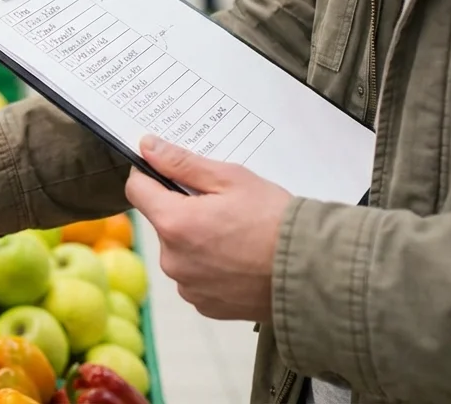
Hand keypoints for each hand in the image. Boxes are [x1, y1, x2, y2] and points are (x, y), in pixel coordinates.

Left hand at [125, 136, 292, 322]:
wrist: (314, 273)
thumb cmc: (276, 222)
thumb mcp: (231, 179)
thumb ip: (183, 163)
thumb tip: (147, 147)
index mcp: (174, 223)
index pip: (136, 190)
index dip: (150, 175)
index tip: (169, 172)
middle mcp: (172, 259)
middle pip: (162, 222)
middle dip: (184, 210)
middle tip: (223, 207)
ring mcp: (187, 286)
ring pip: (179, 251)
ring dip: (197, 241)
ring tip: (237, 236)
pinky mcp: (204, 304)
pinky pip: (195, 277)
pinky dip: (210, 267)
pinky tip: (239, 261)